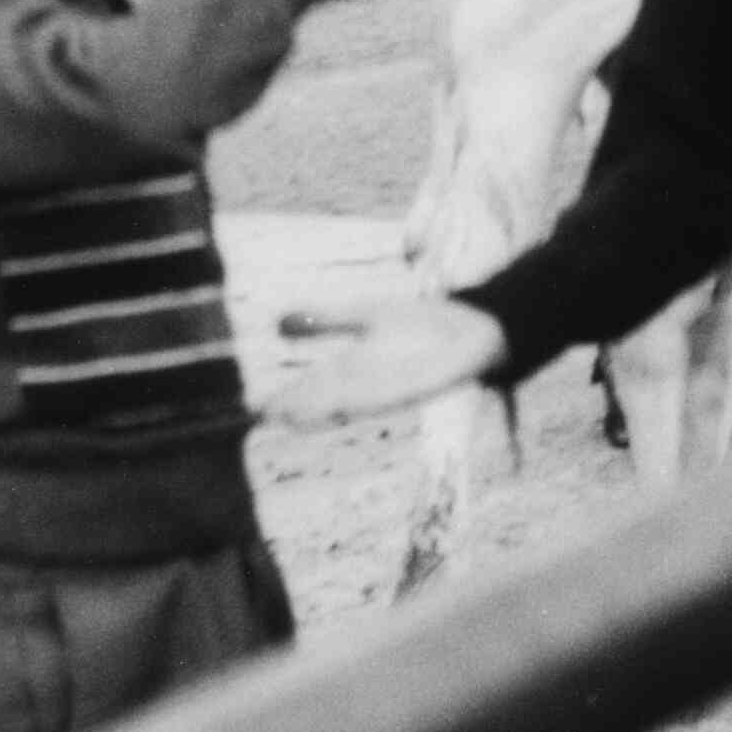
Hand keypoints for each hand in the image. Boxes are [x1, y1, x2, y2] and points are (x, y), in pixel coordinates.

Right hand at [252, 292, 508, 422]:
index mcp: (356, 366)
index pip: (315, 384)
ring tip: (293, 414)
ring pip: (353, 400)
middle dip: (300, 406)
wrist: (473, 326)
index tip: (258, 408)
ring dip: (324, 408)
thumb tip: (278, 322)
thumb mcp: (365, 315)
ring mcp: (394, 384)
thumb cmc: (423, 325)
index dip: (289, 396)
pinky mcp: (420, 385)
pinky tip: (344, 404)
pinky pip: (390, 394)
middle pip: (329, 396)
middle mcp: (371, 381)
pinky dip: (366, 398)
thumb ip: (326, 320)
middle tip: (266, 416)